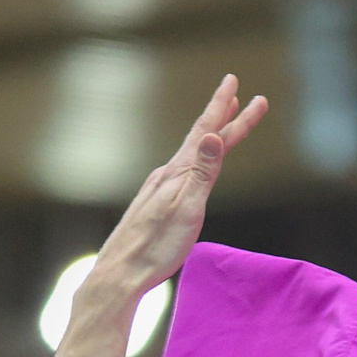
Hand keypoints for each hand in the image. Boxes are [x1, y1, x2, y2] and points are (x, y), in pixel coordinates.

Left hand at [86, 76, 267, 304]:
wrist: (119, 274)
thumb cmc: (155, 248)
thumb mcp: (187, 210)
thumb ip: (202, 173)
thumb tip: (213, 136)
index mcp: (178, 173)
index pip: (207, 132)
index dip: (224, 107)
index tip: (235, 81)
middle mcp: (167, 175)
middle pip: (200, 139)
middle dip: (222, 115)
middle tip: (238, 92)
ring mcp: (158, 189)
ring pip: (190, 154)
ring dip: (209, 135)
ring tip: (219, 123)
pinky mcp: (154, 205)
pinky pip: (181, 171)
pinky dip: (195, 159)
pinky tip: (191, 167)